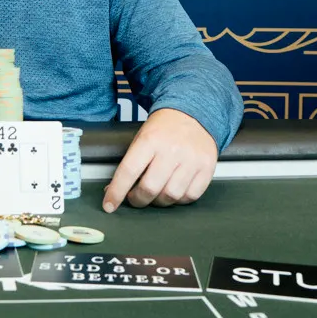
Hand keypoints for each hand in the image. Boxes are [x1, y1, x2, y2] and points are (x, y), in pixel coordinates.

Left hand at [102, 109, 218, 211]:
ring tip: (155, 194)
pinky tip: (173, 190)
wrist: (194, 113)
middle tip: (135, 197)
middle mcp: (172, 150)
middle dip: (138, 199)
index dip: (116, 192)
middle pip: (150, 188)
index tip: (109, 204)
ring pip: (171, 196)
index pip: (128, 171)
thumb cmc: (164, 128)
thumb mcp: (142, 136)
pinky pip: (190, 196)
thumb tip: (114, 190)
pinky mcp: (207, 168)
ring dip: (159, 202)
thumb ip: (131, 162)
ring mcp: (191, 160)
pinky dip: (179, 199)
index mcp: (150, 139)